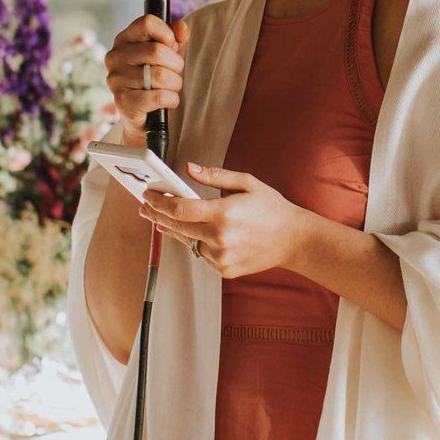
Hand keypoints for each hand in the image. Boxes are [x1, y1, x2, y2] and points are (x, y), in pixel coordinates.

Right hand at [103, 15, 188, 131]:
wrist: (145, 118)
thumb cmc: (156, 80)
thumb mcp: (169, 55)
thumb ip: (176, 38)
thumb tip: (181, 26)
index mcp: (124, 40)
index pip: (147, 22)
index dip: (167, 35)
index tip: (171, 47)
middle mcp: (115, 57)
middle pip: (157, 50)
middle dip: (176, 65)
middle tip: (174, 73)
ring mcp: (116, 79)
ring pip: (160, 75)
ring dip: (175, 84)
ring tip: (170, 88)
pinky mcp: (122, 102)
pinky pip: (159, 96)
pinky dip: (171, 99)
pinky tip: (168, 101)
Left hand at [140, 163, 312, 279]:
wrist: (294, 240)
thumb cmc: (272, 209)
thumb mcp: (247, 183)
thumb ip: (216, 176)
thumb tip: (190, 169)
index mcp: (224, 213)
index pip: (180, 209)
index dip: (159, 202)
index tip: (148, 195)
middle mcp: (220, 238)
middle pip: (178, 226)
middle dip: (158, 215)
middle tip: (146, 208)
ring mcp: (222, 257)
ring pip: (189, 242)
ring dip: (177, 230)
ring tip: (163, 220)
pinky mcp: (225, 270)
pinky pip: (202, 254)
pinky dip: (199, 243)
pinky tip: (200, 235)